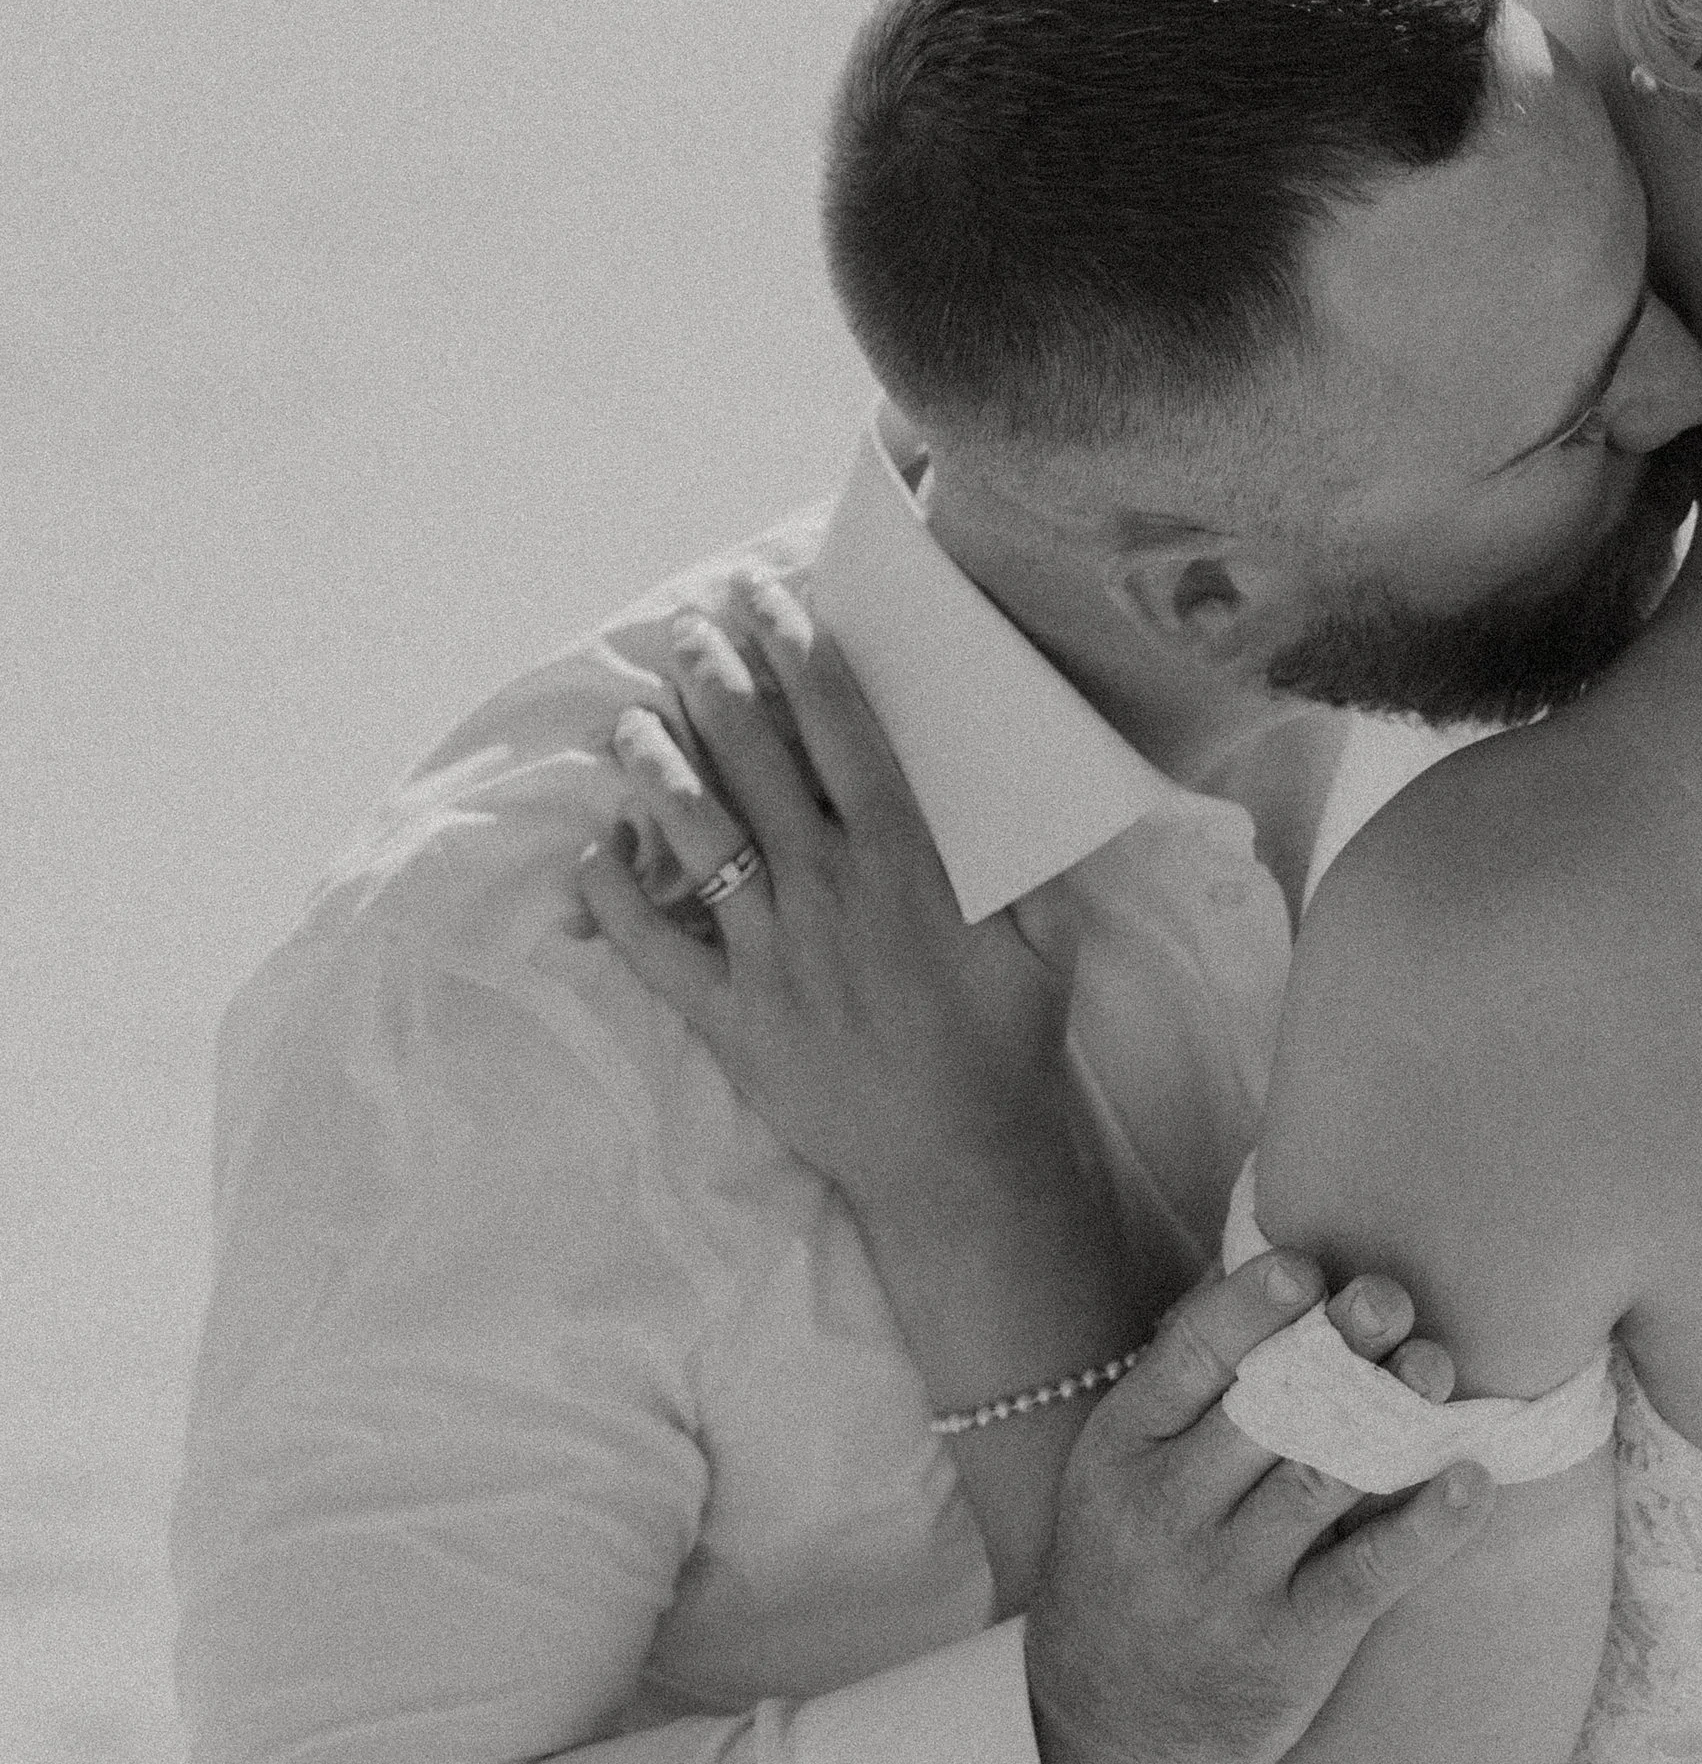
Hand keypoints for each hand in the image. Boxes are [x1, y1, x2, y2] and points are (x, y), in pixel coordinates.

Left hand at [579, 580, 1093, 1229]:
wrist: (960, 1162)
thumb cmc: (1008, 1048)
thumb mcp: (1044, 939)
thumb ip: (1020, 860)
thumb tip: (1011, 785)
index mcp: (903, 862)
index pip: (839, 729)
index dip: (800, 653)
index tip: (772, 601)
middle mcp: (828, 891)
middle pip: (755, 758)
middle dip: (716, 680)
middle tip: (689, 631)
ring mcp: (771, 954)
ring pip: (695, 834)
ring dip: (657, 765)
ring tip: (632, 719)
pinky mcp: (732, 1018)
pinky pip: (655, 950)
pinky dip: (617, 899)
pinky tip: (594, 852)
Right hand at [1024, 1249, 1486, 1763]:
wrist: (1099, 1730)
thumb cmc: (1128, 1570)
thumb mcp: (1118, 1474)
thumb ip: (1186, 1390)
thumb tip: (1282, 1278)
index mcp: (1119, 1452)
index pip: (1189, 1359)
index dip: (1251, 1306)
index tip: (1308, 1270)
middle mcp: (1165, 1513)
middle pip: (1268, 1409)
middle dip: (1337, 1349)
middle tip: (1392, 1303)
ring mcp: (1226, 1585)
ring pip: (1323, 1478)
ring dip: (1391, 1417)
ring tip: (1435, 1372)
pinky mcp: (1287, 1648)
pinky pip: (1369, 1573)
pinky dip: (1427, 1524)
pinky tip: (1470, 1481)